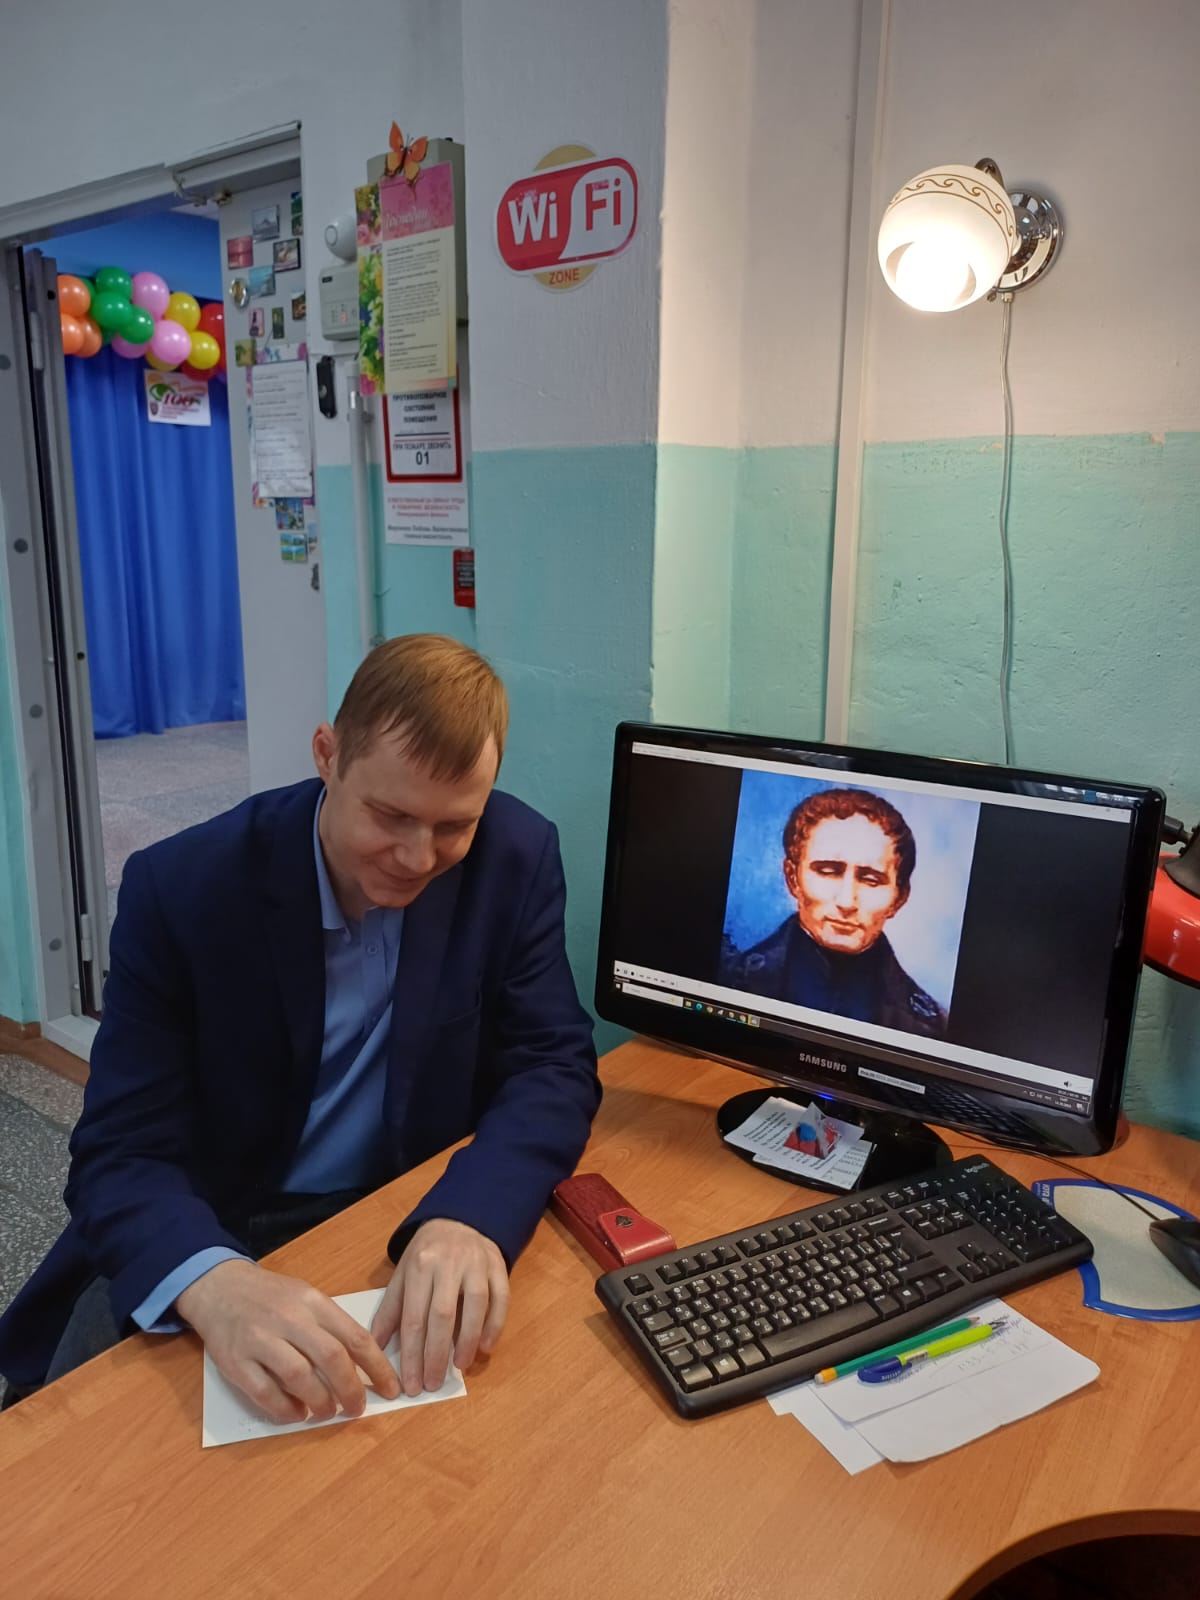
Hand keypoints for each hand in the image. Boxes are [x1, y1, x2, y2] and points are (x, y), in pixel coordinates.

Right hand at [176, 1258, 400, 1423]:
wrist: (219, 1286)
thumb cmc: (270, 1296)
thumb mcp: (305, 1296)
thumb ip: (330, 1326)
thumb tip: (362, 1366)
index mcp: (313, 1301)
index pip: (355, 1336)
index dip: (378, 1367)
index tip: (391, 1389)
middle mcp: (289, 1317)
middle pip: (331, 1357)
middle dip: (351, 1390)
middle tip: (357, 1409)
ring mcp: (260, 1338)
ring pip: (299, 1376)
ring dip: (320, 1401)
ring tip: (327, 1412)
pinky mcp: (236, 1360)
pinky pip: (264, 1392)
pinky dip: (284, 1409)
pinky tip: (296, 1414)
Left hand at [370, 1219, 508, 1395]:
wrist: (459, 1219)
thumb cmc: (427, 1253)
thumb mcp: (402, 1274)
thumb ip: (391, 1310)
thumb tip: (375, 1347)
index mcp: (418, 1265)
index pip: (414, 1317)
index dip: (412, 1354)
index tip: (411, 1384)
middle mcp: (447, 1262)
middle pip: (442, 1314)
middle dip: (436, 1354)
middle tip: (432, 1384)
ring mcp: (476, 1263)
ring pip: (475, 1304)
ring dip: (467, 1340)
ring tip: (459, 1367)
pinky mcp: (498, 1265)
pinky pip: (501, 1297)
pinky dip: (495, 1324)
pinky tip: (485, 1346)